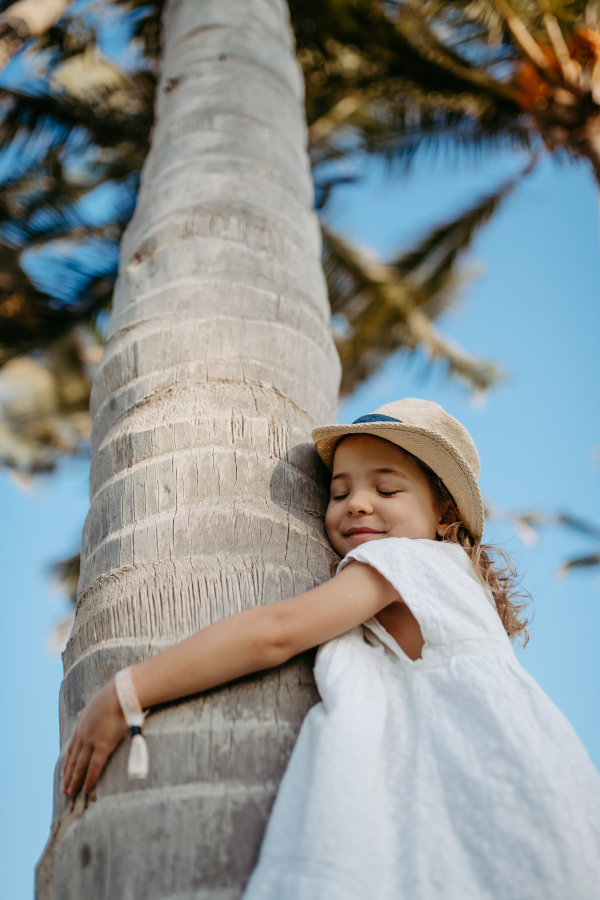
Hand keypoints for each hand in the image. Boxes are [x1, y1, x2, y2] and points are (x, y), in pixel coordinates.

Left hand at [61, 679, 127, 795]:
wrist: (121, 693)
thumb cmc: (114, 695)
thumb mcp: (95, 703)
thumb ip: (87, 711)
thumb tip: (81, 713)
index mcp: (82, 724)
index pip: (71, 748)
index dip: (67, 762)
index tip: (63, 773)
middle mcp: (83, 734)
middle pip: (73, 759)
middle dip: (68, 775)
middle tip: (63, 789)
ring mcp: (92, 741)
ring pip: (80, 765)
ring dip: (74, 780)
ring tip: (70, 793)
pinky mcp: (103, 746)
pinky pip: (94, 766)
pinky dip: (89, 779)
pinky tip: (86, 788)